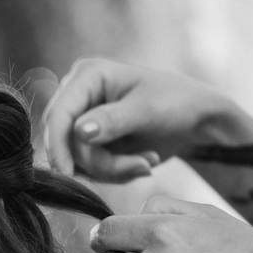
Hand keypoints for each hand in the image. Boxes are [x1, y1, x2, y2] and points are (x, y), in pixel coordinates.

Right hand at [43, 58, 252, 181]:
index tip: (68, 176)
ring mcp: (83, 119)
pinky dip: (115, 173)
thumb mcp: (147, 111)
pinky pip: (90, 168)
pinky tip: (140, 162)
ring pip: (77, 160)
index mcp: (88, 76)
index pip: (58, 115)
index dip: (58, 146)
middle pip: (65, 142)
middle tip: (139, 167)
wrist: (193, 119)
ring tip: (146, 162)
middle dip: (99, 162)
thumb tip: (79, 132)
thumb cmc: (176, 102)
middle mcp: (78, 96)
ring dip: (112, 170)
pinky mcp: (91, 141)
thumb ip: (112, 121)